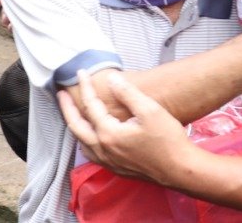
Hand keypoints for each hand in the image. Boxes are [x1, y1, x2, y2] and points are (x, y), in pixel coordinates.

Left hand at [58, 70, 197, 184]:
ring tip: (73, 113)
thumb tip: (112, 80)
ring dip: (75, 126)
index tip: (81, 73)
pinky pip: (91, 153)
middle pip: (76, 126)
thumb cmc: (167, 139)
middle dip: (67, 109)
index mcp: (109, 134)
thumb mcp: (150, 110)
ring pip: (82, 142)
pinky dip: (85, 140)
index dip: (85, 87)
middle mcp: (103, 150)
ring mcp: (108, 162)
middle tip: (61, 94)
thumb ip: (128, 93)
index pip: (91, 106)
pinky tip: (90, 137)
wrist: (179, 169)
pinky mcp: (116, 168)